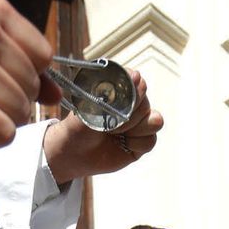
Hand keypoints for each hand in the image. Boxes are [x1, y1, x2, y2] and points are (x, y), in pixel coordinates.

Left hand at [42, 69, 162, 183]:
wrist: (74, 152)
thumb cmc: (79, 124)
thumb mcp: (91, 105)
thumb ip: (114, 91)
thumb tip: (137, 76)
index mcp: (120, 88)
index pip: (138, 82)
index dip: (131, 95)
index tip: (114, 104)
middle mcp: (132, 102)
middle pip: (146, 103)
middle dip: (128, 118)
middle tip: (108, 125)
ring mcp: (139, 121)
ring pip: (155, 120)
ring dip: (134, 130)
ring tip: (115, 134)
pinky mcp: (141, 141)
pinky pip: (151, 140)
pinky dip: (136, 145)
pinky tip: (123, 145)